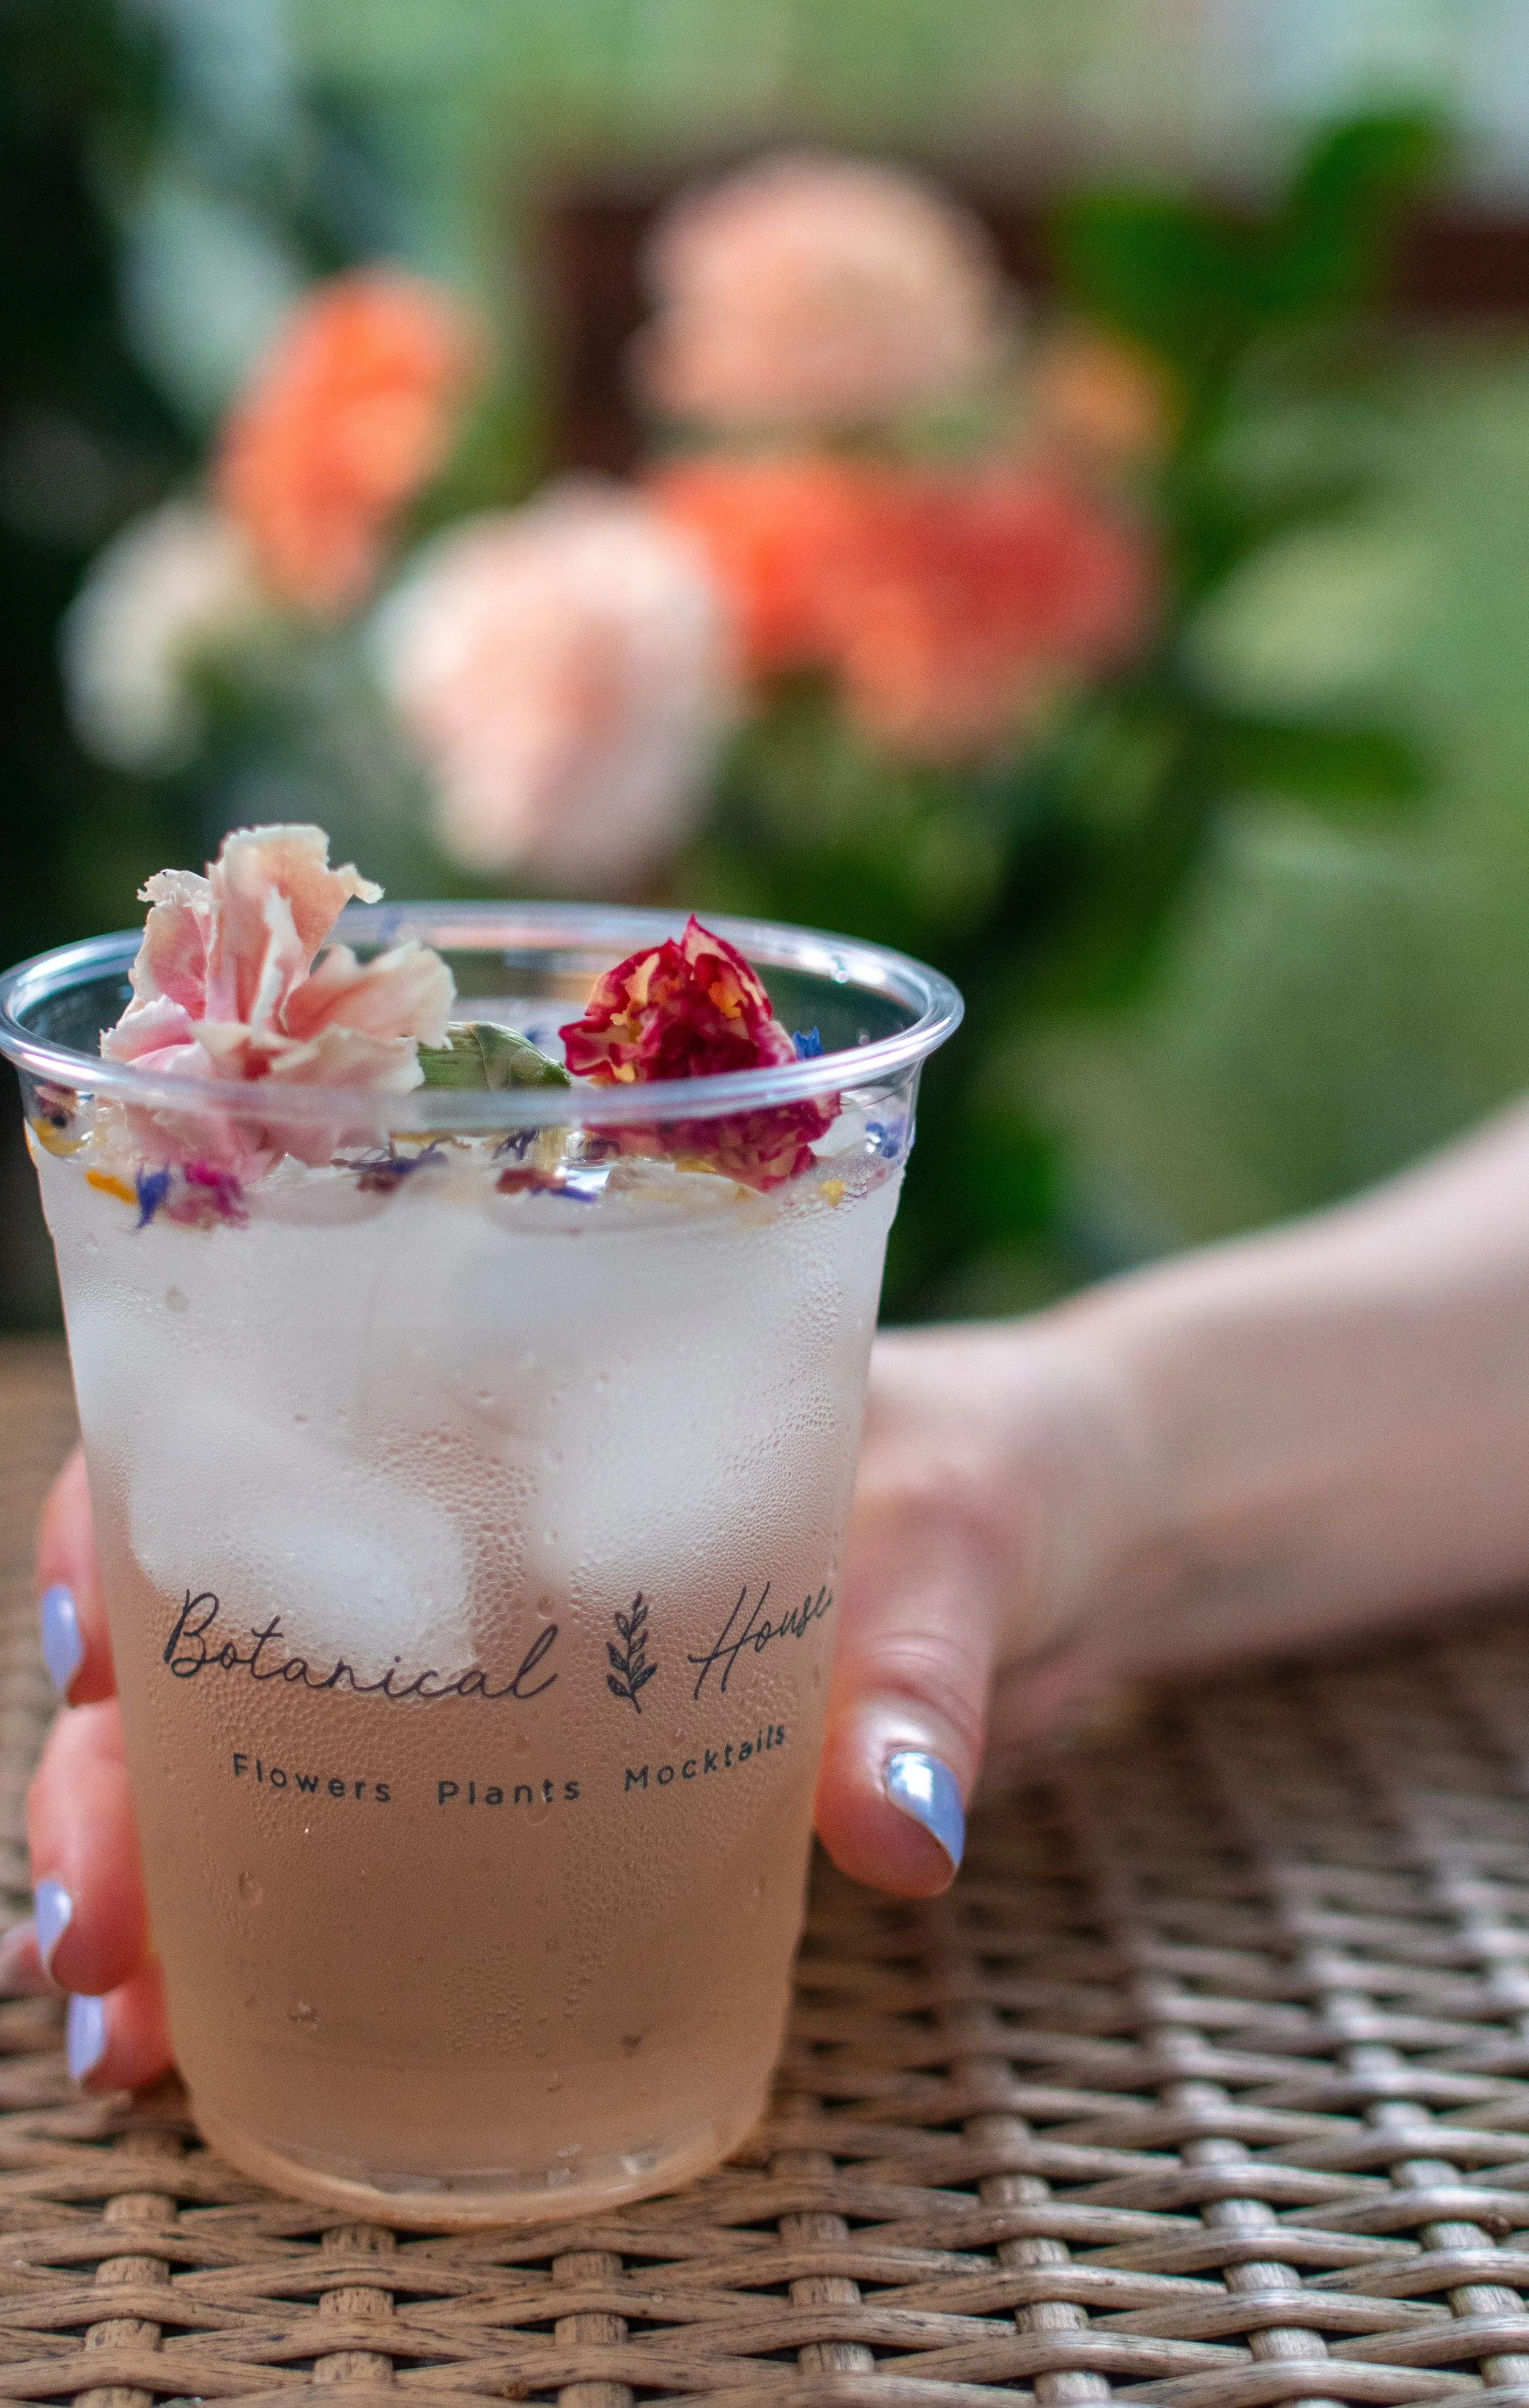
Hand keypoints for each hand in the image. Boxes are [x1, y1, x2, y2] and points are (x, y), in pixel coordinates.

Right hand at [11, 1315, 1142, 2084]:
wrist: (1093, 1532)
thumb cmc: (1009, 1465)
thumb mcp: (973, 1524)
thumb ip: (928, 1666)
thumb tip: (894, 1824)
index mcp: (533, 1385)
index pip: (273, 1411)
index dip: (140, 1517)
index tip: (83, 1645)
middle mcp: (481, 1512)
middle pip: (234, 1613)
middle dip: (124, 1761)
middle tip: (88, 1921)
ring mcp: (510, 1650)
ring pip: (280, 1744)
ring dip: (179, 1871)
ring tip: (118, 2021)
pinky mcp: (569, 1772)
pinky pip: (401, 1844)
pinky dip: (294, 1929)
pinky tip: (223, 2033)